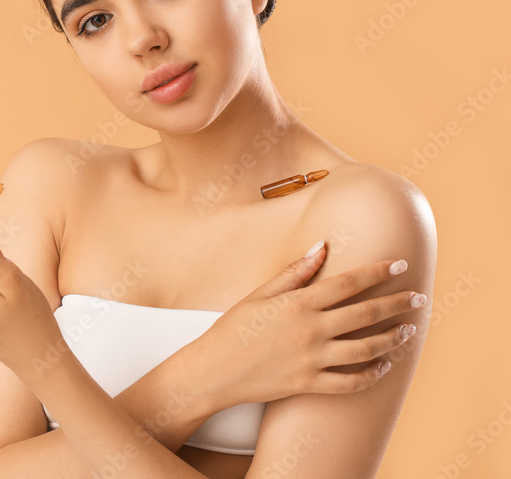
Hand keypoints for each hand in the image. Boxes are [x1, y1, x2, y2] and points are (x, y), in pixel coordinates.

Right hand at [193, 241, 424, 408]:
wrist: (213, 370)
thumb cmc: (232, 329)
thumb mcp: (259, 295)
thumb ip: (294, 273)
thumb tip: (321, 248)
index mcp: (298, 304)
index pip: (348, 283)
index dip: (377, 272)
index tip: (399, 265)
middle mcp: (310, 330)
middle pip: (365, 313)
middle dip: (397, 304)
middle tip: (418, 297)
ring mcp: (311, 359)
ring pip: (366, 349)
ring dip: (392, 339)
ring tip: (408, 331)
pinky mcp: (309, 384)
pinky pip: (350, 383)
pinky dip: (371, 375)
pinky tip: (383, 367)